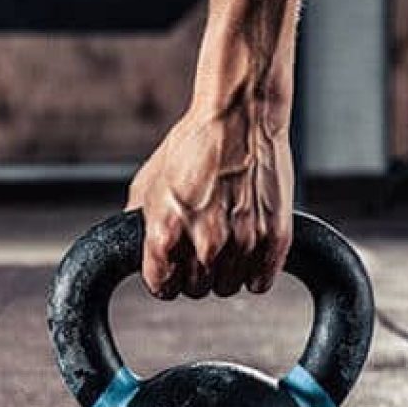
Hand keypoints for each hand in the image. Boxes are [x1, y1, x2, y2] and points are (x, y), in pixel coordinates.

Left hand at [127, 104, 293, 299]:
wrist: (241, 115)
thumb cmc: (196, 144)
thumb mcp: (149, 182)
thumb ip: (139, 223)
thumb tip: (132, 247)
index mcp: (166, 232)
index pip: (162, 287)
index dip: (166, 277)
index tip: (173, 268)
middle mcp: (204, 243)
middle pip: (196, 290)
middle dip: (195, 272)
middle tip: (202, 244)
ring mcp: (242, 243)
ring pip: (228, 287)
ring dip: (226, 270)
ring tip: (227, 238)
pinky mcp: (274, 238)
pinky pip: (261, 282)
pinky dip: (255, 271)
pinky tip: (248, 247)